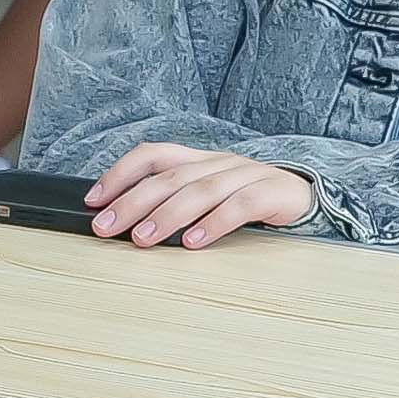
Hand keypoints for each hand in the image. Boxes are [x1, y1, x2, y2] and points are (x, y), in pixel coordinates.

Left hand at [82, 143, 313, 248]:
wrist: (306, 195)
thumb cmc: (248, 198)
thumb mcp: (209, 194)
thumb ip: (175, 200)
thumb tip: (125, 222)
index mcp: (199, 159)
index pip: (152, 155)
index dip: (120, 173)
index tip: (93, 200)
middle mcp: (218, 162)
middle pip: (170, 177)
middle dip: (133, 201)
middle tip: (106, 227)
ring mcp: (246, 175)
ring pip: (201, 190)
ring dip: (167, 215)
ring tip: (142, 238)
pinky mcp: (272, 193)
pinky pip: (240, 206)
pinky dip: (215, 223)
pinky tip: (194, 242)